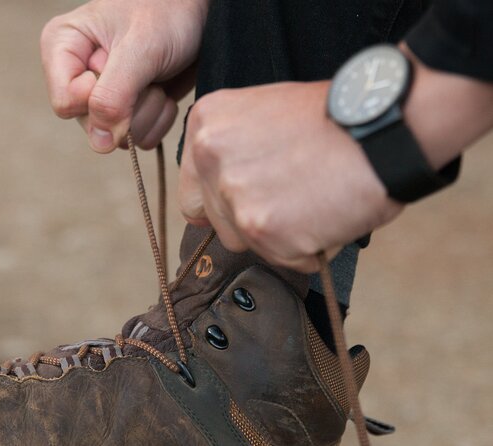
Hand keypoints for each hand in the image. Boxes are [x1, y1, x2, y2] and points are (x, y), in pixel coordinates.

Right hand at [41, 0, 208, 151]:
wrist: (198, 13)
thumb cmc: (167, 12)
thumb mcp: (139, 49)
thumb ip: (112, 97)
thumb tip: (100, 143)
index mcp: (62, 49)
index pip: (66, 104)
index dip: (98, 98)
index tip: (124, 70)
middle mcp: (76, 75)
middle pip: (93, 124)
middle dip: (131, 106)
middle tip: (148, 74)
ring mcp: (101, 96)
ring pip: (117, 136)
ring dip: (148, 111)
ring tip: (157, 78)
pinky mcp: (127, 110)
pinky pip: (138, 138)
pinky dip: (159, 118)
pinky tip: (164, 90)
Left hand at [178, 82, 403, 271]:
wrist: (382, 127)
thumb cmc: (334, 118)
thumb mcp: (263, 112)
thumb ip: (231, 149)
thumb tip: (216, 194)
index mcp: (206, 126)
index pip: (191, 193)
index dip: (218, 202)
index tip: (246, 200)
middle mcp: (211, 159)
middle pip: (216, 221)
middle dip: (250, 219)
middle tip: (291, 197)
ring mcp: (235, 195)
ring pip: (244, 242)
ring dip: (276, 235)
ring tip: (311, 203)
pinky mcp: (264, 229)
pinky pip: (281, 257)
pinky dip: (306, 248)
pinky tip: (326, 215)